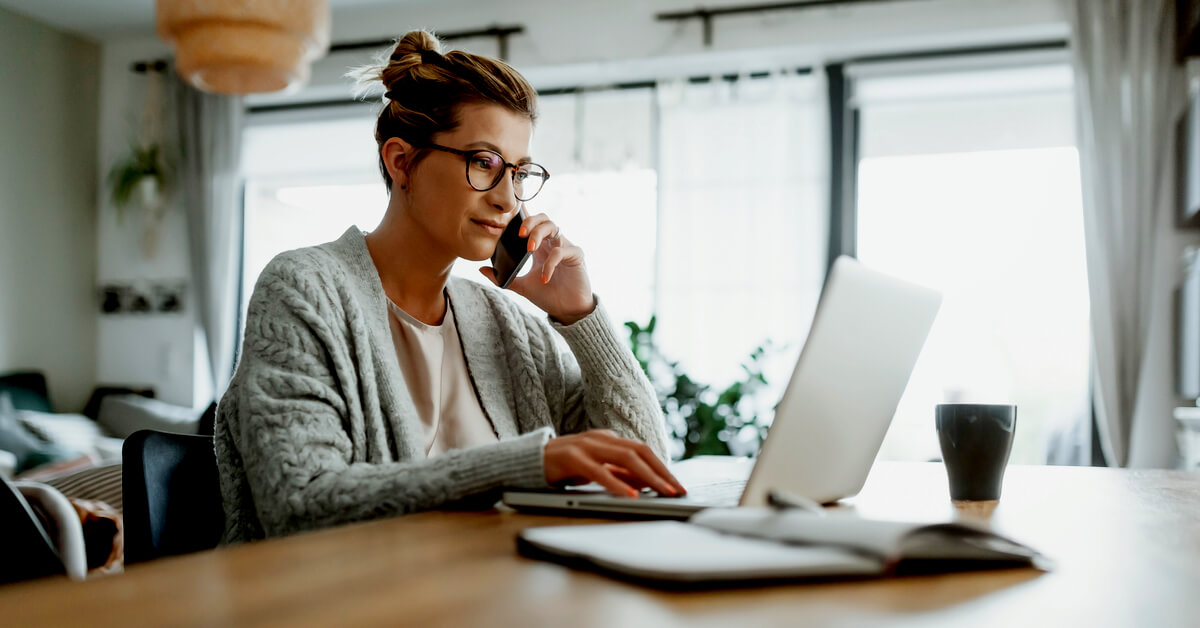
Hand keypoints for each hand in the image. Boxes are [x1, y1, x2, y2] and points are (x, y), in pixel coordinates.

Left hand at [479, 209, 593, 324]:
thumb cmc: (547, 296)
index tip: (510, 213)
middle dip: (530, 221)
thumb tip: (481, 269)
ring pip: (553, 226)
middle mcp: (552, 243)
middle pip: (543, 218)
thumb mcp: (521, 286)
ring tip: (529, 249)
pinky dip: (549, 263)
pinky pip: (561, 252)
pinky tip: (544, 278)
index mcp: (539, 246)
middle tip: (520, 234)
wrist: (567, 311)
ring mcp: (565, 246)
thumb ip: (503, 278)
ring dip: (538, 234)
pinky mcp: (576, 255)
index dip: (522, 214)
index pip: (531, 223)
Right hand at [543, 430, 687, 497]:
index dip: (663, 468)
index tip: (678, 486)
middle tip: (677, 491)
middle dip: (661, 472)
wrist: (528, 460)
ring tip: (661, 492)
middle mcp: (600, 438)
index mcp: (609, 439)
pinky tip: (630, 495)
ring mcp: (585, 445)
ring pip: (624, 458)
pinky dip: (617, 484)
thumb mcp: (597, 470)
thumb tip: (648, 485)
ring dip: (647, 476)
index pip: (643, 451)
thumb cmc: (565, 467)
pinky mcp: (571, 457)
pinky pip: (598, 472)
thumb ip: (618, 474)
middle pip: (639, 451)